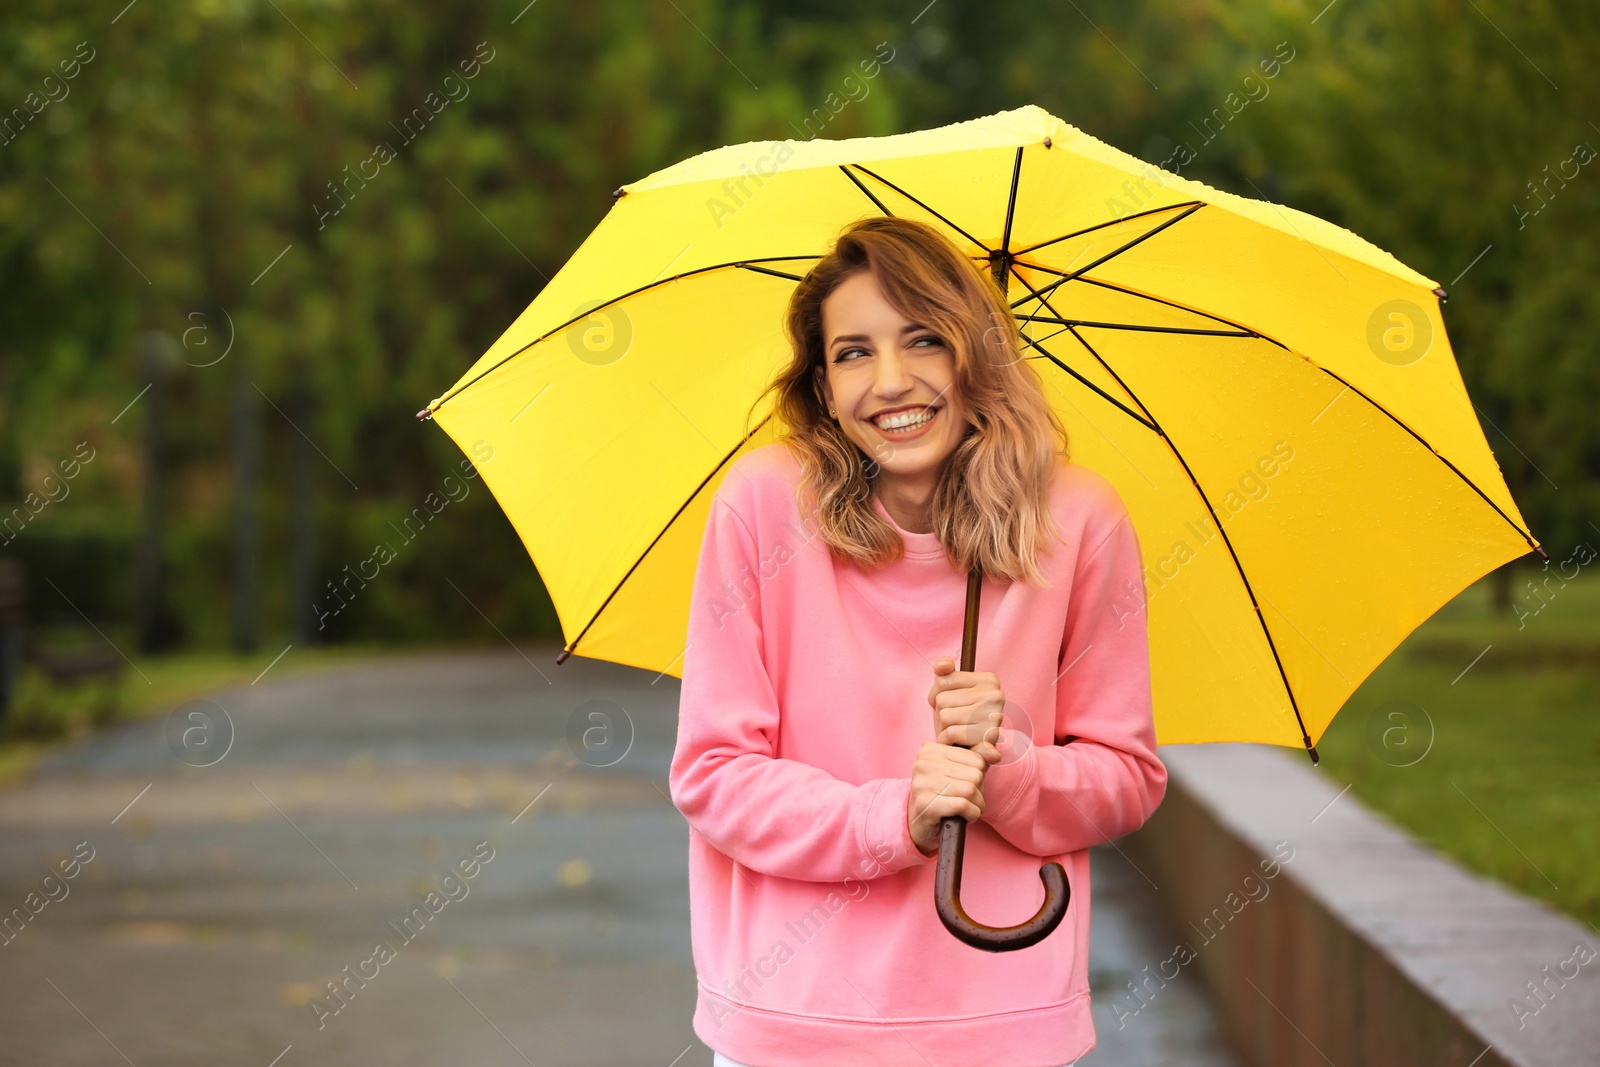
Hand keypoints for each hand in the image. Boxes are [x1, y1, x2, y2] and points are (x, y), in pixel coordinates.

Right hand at [906, 741, 987, 856]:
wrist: (919, 826)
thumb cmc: (943, 796)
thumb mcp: (959, 772)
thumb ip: (978, 758)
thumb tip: (995, 753)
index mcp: (930, 749)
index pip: (976, 758)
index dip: (977, 777)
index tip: (964, 785)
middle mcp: (923, 763)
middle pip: (975, 774)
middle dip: (978, 792)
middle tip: (966, 800)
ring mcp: (923, 783)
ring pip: (971, 790)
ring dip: (976, 805)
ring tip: (966, 810)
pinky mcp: (926, 804)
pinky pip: (964, 806)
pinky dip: (971, 815)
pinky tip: (963, 817)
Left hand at [927, 656, 1002, 766]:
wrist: (971, 753)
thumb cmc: (959, 718)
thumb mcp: (950, 692)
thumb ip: (944, 673)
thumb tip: (941, 665)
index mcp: (989, 680)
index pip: (942, 681)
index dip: (936, 696)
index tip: (950, 705)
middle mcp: (995, 696)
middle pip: (942, 700)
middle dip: (940, 714)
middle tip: (954, 722)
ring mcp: (994, 717)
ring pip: (944, 717)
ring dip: (943, 728)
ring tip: (955, 731)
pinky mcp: (987, 739)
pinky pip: (951, 733)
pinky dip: (946, 740)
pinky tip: (955, 742)